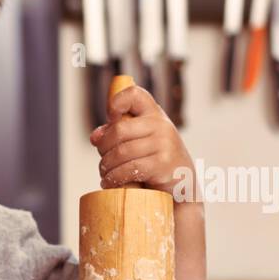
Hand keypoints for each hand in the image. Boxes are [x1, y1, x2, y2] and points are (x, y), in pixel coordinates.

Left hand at [90, 85, 196, 200]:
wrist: (183, 185)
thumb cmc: (156, 161)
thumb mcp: (139, 141)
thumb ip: (117, 135)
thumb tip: (95, 137)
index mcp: (154, 114)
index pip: (134, 94)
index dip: (116, 102)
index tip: (111, 118)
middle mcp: (161, 125)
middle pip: (118, 130)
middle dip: (103, 148)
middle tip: (103, 162)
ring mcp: (164, 143)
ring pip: (121, 152)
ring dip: (107, 167)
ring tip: (106, 175)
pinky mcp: (163, 164)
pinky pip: (129, 169)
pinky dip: (114, 179)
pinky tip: (111, 183)